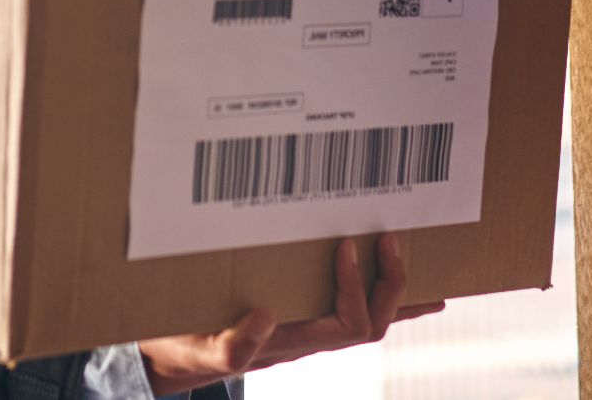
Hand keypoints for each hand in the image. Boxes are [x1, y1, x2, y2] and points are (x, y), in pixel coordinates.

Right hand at [138, 234, 443, 395]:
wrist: (174, 353)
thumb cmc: (188, 346)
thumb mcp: (202, 348)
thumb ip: (231, 345)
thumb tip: (266, 318)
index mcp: (294, 342)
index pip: (350, 325)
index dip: (358, 288)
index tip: (347, 244)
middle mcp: (311, 336)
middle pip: (371, 323)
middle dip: (390, 285)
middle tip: (391, 238)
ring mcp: (310, 327)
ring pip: (368, 316)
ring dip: (393, 289)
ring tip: (416, 260)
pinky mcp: (302, 314)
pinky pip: (349, 307)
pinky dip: (376, 291)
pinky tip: (391, 277)